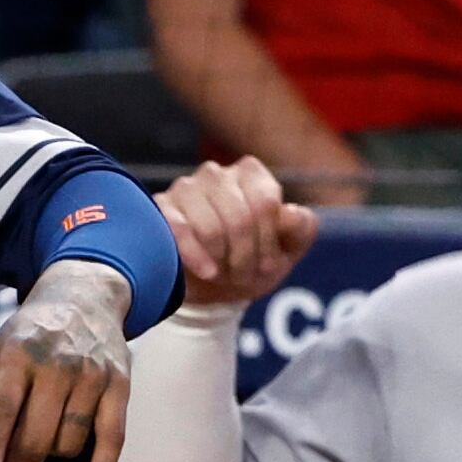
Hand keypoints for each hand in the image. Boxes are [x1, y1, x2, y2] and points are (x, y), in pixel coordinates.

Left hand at [0, 260, 131, 461]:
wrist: (83, 298)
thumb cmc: (31, 337)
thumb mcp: (0, 352)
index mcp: (18, 351)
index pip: (3, 405)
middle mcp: (57, 362)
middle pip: (36, 433)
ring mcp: (92, 373)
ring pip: (69, 441)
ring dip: (53, 451)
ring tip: (44, 435)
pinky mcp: (120, 384)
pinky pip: (113, 436)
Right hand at [156, 156, 320, 306]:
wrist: (208, 288)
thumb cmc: (251, 261)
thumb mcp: (286, 250)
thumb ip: (300, 230)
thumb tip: (289, 214)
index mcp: (251, 174)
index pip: (266, 203)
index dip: (268, 242)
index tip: (267, 266)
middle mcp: (217, 173)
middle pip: (240, 218)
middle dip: (245, 257)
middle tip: (244, 277)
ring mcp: (185, 189)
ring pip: (210, 228)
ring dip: (221, 262)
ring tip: (223, 276)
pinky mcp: (161, 209)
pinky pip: (180, 231)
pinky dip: (196, 257)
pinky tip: (206, 272)